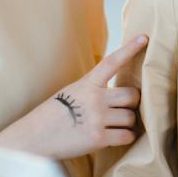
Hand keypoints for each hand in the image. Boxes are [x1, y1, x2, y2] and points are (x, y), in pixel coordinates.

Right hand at [0, 36, 145, 158]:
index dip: (130, 49)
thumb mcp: (71, 92)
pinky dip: (124, 138)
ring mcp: (97, 118)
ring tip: (114, 126)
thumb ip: (93, 89)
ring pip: (131, 117)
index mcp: (86, 84)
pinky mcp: (98, 138)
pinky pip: (126, 136)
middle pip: (132, 95)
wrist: (33, 138)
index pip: (112, 62)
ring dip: (127, 123)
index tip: (144, 38)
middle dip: (132, 103)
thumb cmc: (53, 115)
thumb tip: (120, 93)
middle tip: (123, 109)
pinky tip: (114, 137)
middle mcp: (94, 98)